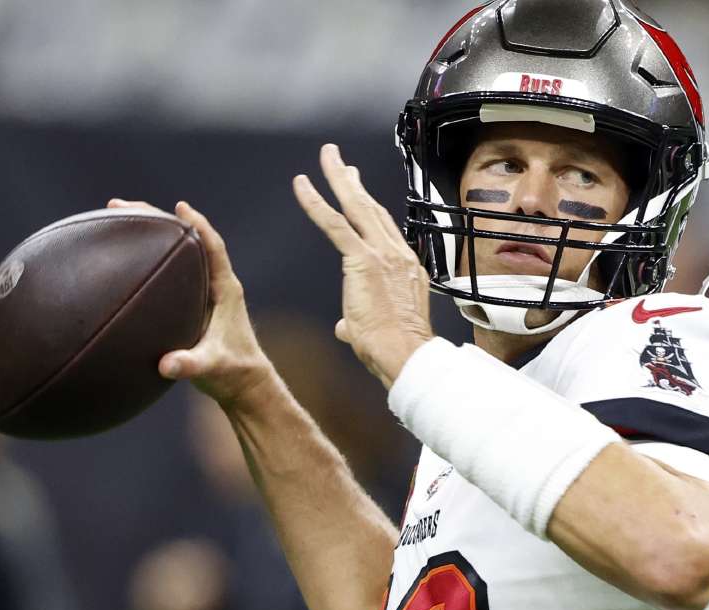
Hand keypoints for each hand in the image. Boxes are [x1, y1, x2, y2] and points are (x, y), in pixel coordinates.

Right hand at [107, 199, 273, 408]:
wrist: (243, 385)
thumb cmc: (233, 373)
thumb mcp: (211, 368)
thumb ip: (190, 365)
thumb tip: (166, 365)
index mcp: (226, 289)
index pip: (213, 247)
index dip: (198, 225)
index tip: (180, 207)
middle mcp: (216, 284)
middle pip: (188, 240)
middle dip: (158, 220)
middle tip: (123, 205)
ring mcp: (204, 292)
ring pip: (178, 253)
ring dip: (151, 233)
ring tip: (116, 218)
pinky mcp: (193, 302)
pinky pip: (171, 270)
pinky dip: (149, 258)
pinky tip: (124, 256)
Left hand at [293, 144, 433, 388]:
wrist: (406, 354)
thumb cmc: (395, 350)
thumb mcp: (376, 330)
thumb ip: (358, 322)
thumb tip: (345, 327)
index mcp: (405, 269)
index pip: (384, 229)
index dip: (369, 207)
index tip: (358, 189)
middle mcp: (397, 255)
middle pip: (372, 208)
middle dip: (353, 182)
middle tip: (339, 160)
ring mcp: (382, 254)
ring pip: (356, 206)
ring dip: (339, 178)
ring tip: (327, 156)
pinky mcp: (363, 260)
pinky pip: (335, 224)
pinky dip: (316, 202)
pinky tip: (302, 185)